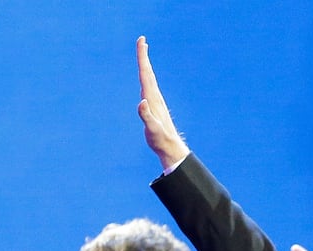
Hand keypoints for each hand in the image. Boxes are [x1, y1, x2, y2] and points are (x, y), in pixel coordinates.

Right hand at [136, 37, 189, 172]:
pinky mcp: (154, 106)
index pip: (146, 75)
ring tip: (143, 52)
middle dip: (144, 56)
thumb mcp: (152, 130)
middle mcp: (154, 97)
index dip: (143, 59)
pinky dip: (145, 77)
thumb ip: (146, 116)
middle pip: (148, 72)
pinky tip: (144, 76)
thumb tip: (141, 102)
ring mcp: (155, 101)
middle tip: (141, 40)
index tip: (142, 43)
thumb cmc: (160, 140)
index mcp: (152, 99)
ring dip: (145, 64)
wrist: (170, 148)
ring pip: (148, 78)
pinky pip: (148, 86)